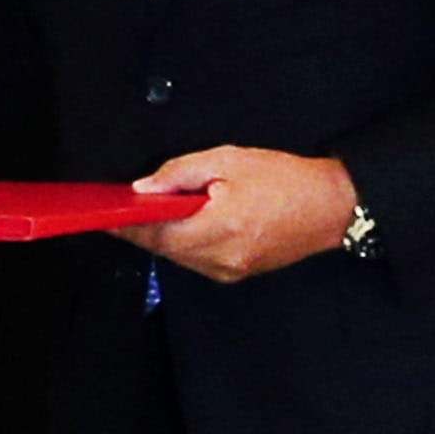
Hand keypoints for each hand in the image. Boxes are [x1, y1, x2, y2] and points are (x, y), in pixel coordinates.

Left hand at [136, 145, 364, 280]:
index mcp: (219, 228)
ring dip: (162, 236)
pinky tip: (180, 223)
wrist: (330, 207)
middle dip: (141, 229)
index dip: (127, 225)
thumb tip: (144, 188)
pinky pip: (198, 260)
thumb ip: (181, 172)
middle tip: (120, 209)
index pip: (157, 233)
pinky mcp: (237, 274)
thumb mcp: (229, 159)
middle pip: (165, 248)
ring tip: (148, 212)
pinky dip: (183, 243)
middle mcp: (221, 259)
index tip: (103, 215)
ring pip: (179, 256)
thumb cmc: (284, 179)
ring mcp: (230, 271)